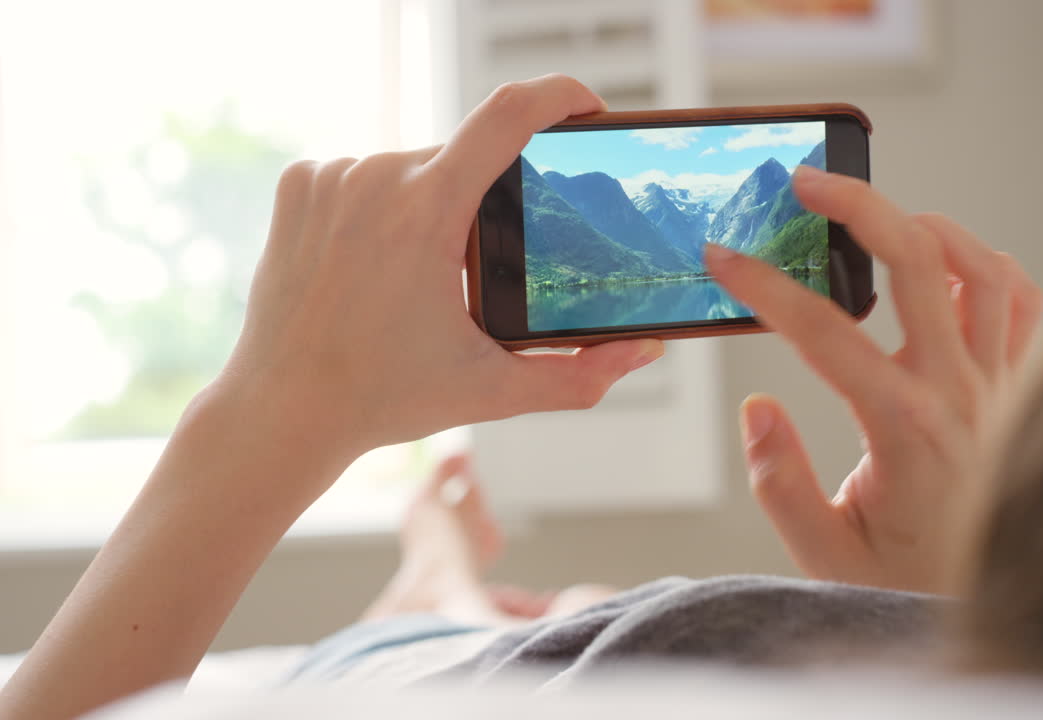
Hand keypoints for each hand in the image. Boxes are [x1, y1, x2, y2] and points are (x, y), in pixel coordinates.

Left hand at [218, 74, 662, 456]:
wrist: (283, 411)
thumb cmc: (383, 398)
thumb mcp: (493, 390)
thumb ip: (578, 375)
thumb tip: (641, 351)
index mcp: (425, 211)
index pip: (508, 115)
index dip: (558, 96)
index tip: (586, 107)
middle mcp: (374, 176)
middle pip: (462, 158)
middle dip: (484, 199)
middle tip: (475, 267)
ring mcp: (331, 175)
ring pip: (413, 164)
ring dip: (432, 202)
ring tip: (414, 275)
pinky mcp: (300, 182)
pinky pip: (365, 171)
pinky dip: (383, 203)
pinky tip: (372, 260)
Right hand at [706, 166, 1042, 592]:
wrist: (989, 606)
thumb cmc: (906, 585)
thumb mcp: (822, 552)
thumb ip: (780, 480)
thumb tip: (758, 407)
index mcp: (904, 428)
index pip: (823, 333)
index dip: (765, 288)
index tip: (723, 259)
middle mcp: (961, 394)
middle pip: (919, 262)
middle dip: (858, 207)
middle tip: (807, 182)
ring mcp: (999, 387)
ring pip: (984, 269)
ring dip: (929, 225)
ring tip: (877, 213)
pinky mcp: (1017, 391)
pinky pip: (1021, 304)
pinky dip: (987, 266)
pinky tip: (947, 262)